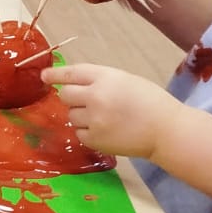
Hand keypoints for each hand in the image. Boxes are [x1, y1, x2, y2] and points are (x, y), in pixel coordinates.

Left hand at [41, 63, 184, 157]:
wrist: (167, 130)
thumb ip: (99, 80)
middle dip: (72, 97)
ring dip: (81, 116)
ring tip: (104, 118)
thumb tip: (72, 84)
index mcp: (104, 77)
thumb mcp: (125, 80)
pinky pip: (79, 133)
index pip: (70, 73)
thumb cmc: (150, 101)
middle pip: (65, 95)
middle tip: (87, 101)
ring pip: (71, 115)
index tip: (44, 76)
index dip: (54, 74)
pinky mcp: (95, 139)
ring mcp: (94, 119)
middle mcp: (95, 96)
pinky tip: (105, 131)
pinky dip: (88, 132)